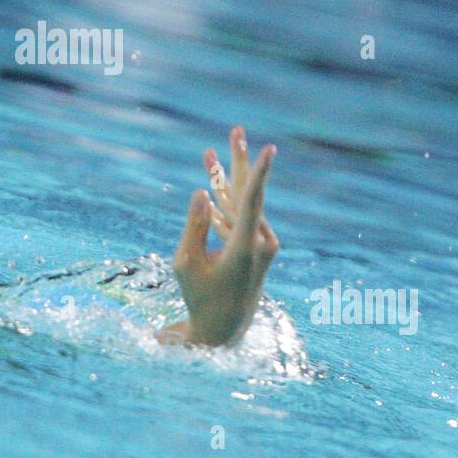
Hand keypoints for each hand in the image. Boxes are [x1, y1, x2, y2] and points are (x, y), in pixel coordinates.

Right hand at [169, 126, 278, 345]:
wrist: (224, 328)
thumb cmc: (200, 296)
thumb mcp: (187, 262)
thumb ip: (194, 226)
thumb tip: (202, 191)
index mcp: (244, 249)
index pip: (251, 203)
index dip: (259, 173)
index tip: (270, 149)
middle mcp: (260, 243)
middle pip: (247, 193)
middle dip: (237, 161)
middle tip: (236, 129)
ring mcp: (262, 244)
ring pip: (241, 204)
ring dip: (223, 180)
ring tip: (208, 153)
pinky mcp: (259, 246)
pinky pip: (240, 218)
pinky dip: (223, 204)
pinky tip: (212, 183)